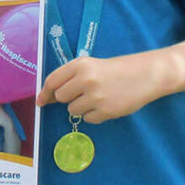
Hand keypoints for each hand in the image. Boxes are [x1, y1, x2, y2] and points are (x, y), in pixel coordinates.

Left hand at [36, 53, 157, 123]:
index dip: (44, 92)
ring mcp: (96, 97)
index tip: (41, 101)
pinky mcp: (106, 111)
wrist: (144, 75)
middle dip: (68, 98)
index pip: (52, 81)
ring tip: (96, 97)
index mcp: (80, 65)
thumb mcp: (90, 65)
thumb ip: (70, 77)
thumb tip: (47, 96)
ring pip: (73, 110)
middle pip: (60, 97)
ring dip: (81, 107)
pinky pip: (88, 119)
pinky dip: (93, 115)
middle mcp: (85, 80)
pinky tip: (105, 104)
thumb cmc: (115, 69)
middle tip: (83, 92)